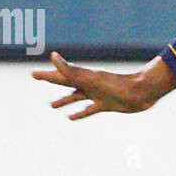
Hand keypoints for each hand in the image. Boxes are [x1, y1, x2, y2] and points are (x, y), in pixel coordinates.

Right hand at [32, 52, 175, 119]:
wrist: (142, 92)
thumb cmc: (118, 85)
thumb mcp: (91, 79)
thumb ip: (71, 70)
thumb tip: (53, 56)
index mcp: (83, 77)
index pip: (60, 75)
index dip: (46, 75)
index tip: (33, 74)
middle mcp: (88, 84)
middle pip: (65, 82)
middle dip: (51, 80)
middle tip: (36, 77)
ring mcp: (97, 94)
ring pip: (76, 97)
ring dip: (64, 101)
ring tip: (51, 105)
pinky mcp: (106, 105)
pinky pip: (89, 110)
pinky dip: (79, 114)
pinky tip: (71, 118)